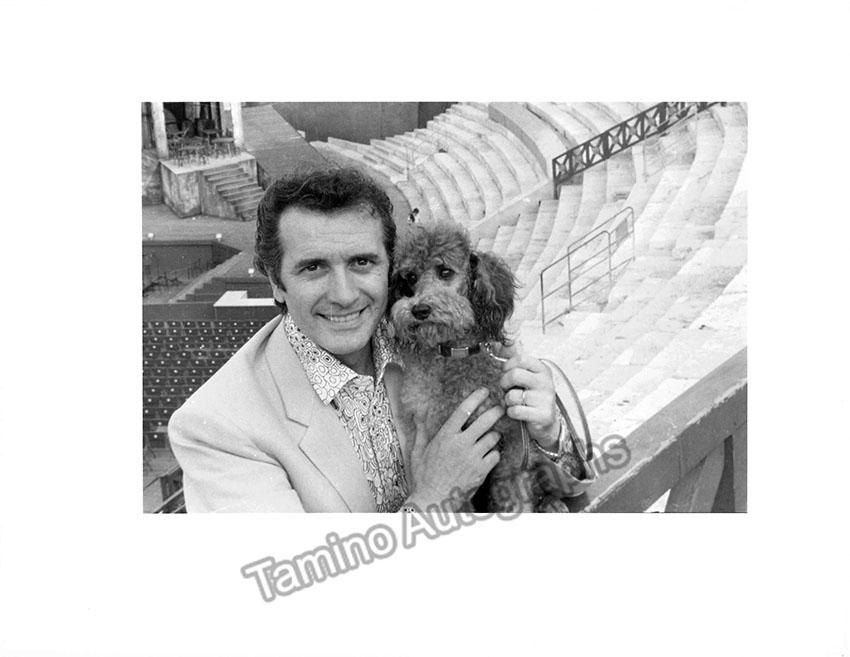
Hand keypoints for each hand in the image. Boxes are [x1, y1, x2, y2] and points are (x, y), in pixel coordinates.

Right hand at [407, 388, 502, 509]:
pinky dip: (495, 453)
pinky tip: (491, 454)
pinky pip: (495, 455)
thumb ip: (420, 431)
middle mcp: (461, 443)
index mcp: (445, 435)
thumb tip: (417, 414)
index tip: (484, 391)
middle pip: (484, 421)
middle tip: (500, 408)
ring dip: (495, 434)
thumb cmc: (423, 476)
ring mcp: (472, 457)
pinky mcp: (481, 470)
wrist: (433, 499)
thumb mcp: (417, 451)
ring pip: (493, 438)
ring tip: (494, 434)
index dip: (476, 397)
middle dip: (495, 411)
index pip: (464, 410)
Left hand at [498, 346, 558, 450]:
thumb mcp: (529, 378)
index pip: (521, 359)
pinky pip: (516, 411)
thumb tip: (500, 348)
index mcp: (543, 370)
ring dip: (507, 400)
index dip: (508, 365)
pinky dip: (511, 412)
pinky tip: (517, 412)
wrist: (546, 421)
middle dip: (504, 382)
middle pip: (515, 375)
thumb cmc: (533, 397)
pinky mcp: (543, 415)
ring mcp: (546, 399)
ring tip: (513, 402)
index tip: (506, 371)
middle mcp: (546, 383)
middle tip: (506, 388)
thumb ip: (518, 366)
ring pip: (512, 395)